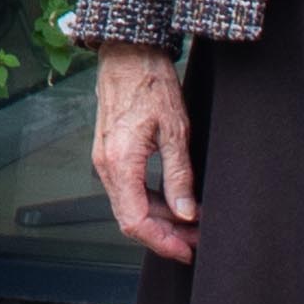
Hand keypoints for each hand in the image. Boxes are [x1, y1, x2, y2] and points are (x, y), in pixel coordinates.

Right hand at [89, 44, 198, 259]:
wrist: (128, 53)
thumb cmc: (150, 83)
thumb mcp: (175, 131)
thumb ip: (179, 176)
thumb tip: (186, 214)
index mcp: (119, 164)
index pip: (135, 222)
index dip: (161, 242)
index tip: (187, 250)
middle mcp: (106, 166)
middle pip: (131, 219)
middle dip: (165, 235)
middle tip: (198, 238)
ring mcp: (105, 160)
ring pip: (130, 206)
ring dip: (160, 220)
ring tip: (192, 222)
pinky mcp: (111, 154)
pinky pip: (128, 190)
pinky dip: (151, 202)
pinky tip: (175, 202)